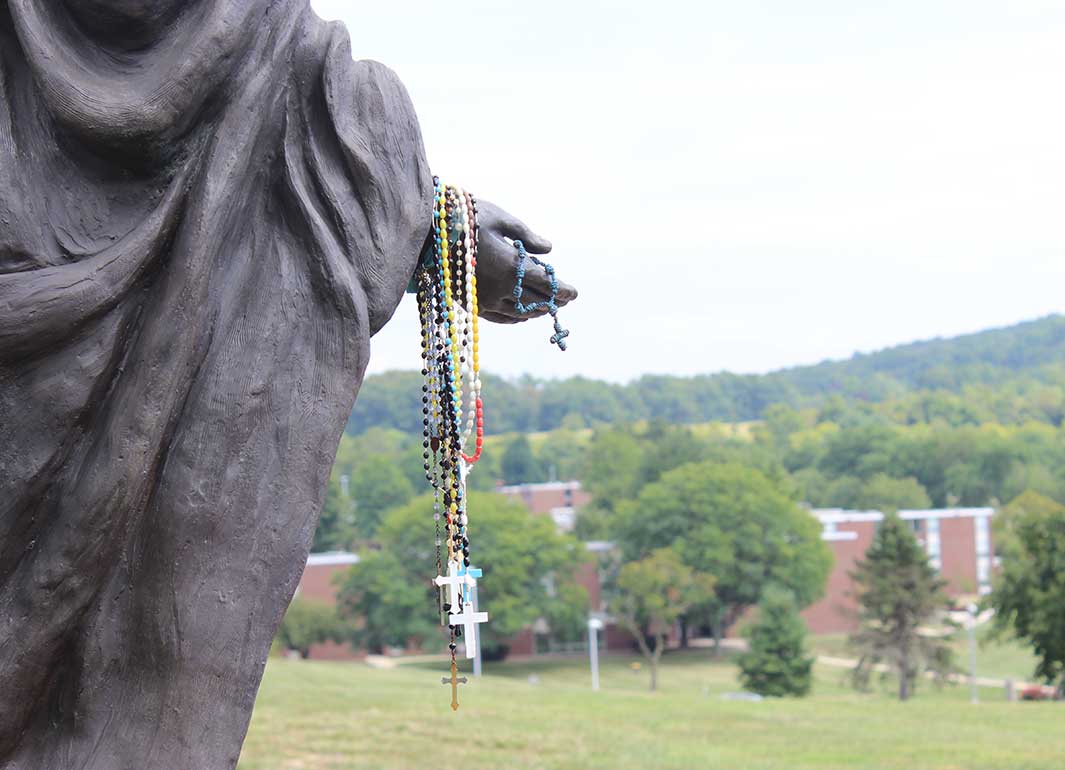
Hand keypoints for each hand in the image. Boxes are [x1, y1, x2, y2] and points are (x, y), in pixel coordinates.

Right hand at [472, 200, 576, 323]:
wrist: (425, 232)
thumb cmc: (465, 217)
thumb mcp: (501, 219)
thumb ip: (527, 236)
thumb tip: (547, 250)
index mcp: (510, 267)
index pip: (546, 285)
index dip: (563, 290)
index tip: (574, 293)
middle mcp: (500, 289)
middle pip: (535, 302)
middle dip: (553, 301)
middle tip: (564, 300)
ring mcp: (484, 300)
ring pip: (519, 313)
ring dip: (536, 310)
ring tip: (546, 306)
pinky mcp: (470, 305)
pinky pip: (500, 318)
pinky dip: (516, 317)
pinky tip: (522, 314)